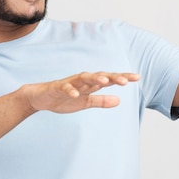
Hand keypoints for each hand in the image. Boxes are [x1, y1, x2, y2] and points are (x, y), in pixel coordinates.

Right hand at [22, 72, 140, 113]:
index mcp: (90, 84)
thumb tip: (118, 101)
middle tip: (126, 81)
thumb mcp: (85, 102)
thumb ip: (100, 101)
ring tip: (106, 81)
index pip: (110, 79)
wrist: (41, 98)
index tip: (137, 78)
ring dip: (95, 79)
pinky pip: (65, 87)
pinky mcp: (58, 87)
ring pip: (84, 78)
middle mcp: (83, 80)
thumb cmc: (64, 98)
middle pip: (100, 76)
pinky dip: (70, 90)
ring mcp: (70, 83)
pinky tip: (76, 94)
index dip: (123, 78)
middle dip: (113, 77)